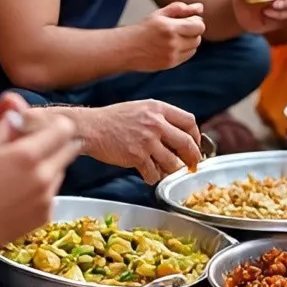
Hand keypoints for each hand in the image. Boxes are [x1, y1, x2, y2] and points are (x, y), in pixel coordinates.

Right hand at [0, 94, 82, 246]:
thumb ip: (3, 121)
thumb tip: (16, 99)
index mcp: (29, 154)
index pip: (64, 129)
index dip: (57, 125)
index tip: (45, 127)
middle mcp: (44, 176)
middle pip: (69, 150)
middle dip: (57, 144)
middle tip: (36, 146)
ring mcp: (47, 198)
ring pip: (61, 172)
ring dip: (50, 167)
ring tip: (22, 173)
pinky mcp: (45, 216)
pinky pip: (52, 194)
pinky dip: (43, 190)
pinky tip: (19, 193)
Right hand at [82, 98, 201, 183]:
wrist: (90, 128)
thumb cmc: (112, 119)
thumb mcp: (140, 108)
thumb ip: (158, 117)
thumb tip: (177, 135)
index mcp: (158, 108)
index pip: (189, 121)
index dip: (196, 136)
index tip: (195, 145)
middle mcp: (156, 123)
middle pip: (187, 143)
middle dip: (193, 157)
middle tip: (192, 165)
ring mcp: (147, 140)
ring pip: (173, 163)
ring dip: (172, 171)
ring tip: (166, 171)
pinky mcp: (137, 156)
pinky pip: (154, 173)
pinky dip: (153, 177)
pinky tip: (148, 175)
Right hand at [134, 2, 205, 71]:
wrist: (126, 48)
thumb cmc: (143, 29)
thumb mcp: (160, 14)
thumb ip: (180, 9)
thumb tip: (200, 7)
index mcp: (170, 27)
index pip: (199, 26)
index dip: (196, 22)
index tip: (188, 20)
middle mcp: (172, 42)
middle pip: (198, 38)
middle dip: (193, 32)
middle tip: (180, 28)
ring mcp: (171, 55)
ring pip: (194, 48)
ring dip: (190, 41)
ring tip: (175, 37)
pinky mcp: (170, 64)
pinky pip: (187, 56)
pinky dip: (184, 50)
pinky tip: (172, 46)